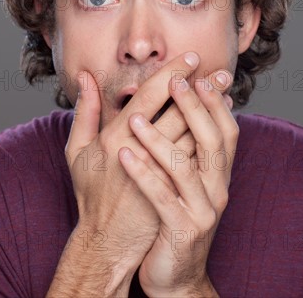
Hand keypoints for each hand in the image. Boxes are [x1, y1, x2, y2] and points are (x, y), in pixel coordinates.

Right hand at [64, 52, 201, 272]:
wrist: (107, 243)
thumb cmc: (91, 194)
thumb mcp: (76, 152)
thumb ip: (84, 112)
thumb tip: (85, 77)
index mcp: (115, 136)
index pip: (150, 95)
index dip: (172, 74)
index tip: (191, 58)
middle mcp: (140, 151)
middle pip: (179, 111)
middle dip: (202, 89)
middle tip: (222, 73)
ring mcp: (160, 172)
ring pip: (193, 134)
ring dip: (211, 112)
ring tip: (226, 94)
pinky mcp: (175, 190)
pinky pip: (198, 160)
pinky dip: (212, 138)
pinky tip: (221, 124)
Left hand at [119, 71, 236, 296]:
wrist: (173, 272)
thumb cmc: (172, 214)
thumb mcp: (181, 178)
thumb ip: (181, 142)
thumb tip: (178, 105)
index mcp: (217, 172)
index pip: (224, 129)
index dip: (214, 101)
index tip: (197, 74)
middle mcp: (217, 188)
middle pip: (212, 141)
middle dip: (194, 108)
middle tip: (176, 81)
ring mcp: (203, 210)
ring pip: (184, 168)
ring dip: (159, 139)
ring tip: (135, 119)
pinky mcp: (182, 230)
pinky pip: (162, 197)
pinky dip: (143, 174)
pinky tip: (123, 155)